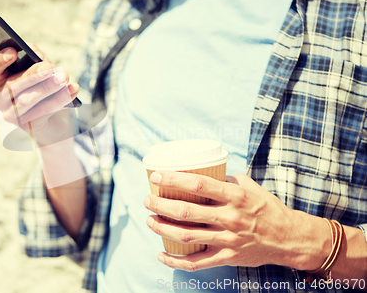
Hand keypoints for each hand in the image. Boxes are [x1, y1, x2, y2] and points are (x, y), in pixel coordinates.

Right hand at [0, 44, 79, 145]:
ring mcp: (12, 114)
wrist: (52, 120)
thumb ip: (35, 57)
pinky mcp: (27, 125)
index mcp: (0, 79)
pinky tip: (73, 88)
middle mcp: (1, 98)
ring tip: (64, 77)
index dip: (0, 60)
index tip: (14, 52)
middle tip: (49, 67)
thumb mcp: (39, 69)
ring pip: (27, 100)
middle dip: (33, 75)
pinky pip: (43, 111)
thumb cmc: (43, 86)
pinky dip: (60, 99)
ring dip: (48, 87)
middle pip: (13, 86)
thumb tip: (33, 51)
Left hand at [143, 172, 329, 271]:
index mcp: (235, 196)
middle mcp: (230, 218)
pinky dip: (175, 261)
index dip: (174, 179)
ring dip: (162, 229)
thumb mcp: (248, 186)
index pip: (198, 184)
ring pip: (186, 236)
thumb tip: (199, 171)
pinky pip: (196, 263)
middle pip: (186, 211)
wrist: (288, 238)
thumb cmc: (266, 207)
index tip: (156, 176)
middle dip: (160, 205)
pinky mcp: (226, 257)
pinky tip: (161, 255)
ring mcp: (227, 239)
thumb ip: (224, 179)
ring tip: (150, 220)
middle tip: (148, 200)